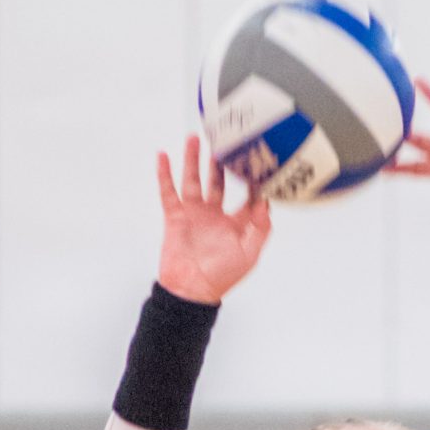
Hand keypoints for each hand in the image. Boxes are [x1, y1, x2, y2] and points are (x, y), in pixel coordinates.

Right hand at [155, 138, 271, 304]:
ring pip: (193, 180)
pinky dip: (164, 174)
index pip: (247, 195)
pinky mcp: (175, 216)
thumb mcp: (249, 254)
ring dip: (193, 160)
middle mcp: (214, 214)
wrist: (191, 290)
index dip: (253, 180)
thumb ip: (260, 229)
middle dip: (221, 163)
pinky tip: (163, 156)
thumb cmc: (221, 276)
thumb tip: (266, 203)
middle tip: (225, 141)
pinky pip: (168, 191)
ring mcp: (194, 213)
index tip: (259, 161)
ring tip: (194, 139)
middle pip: (218, 181)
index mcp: (235, 223)